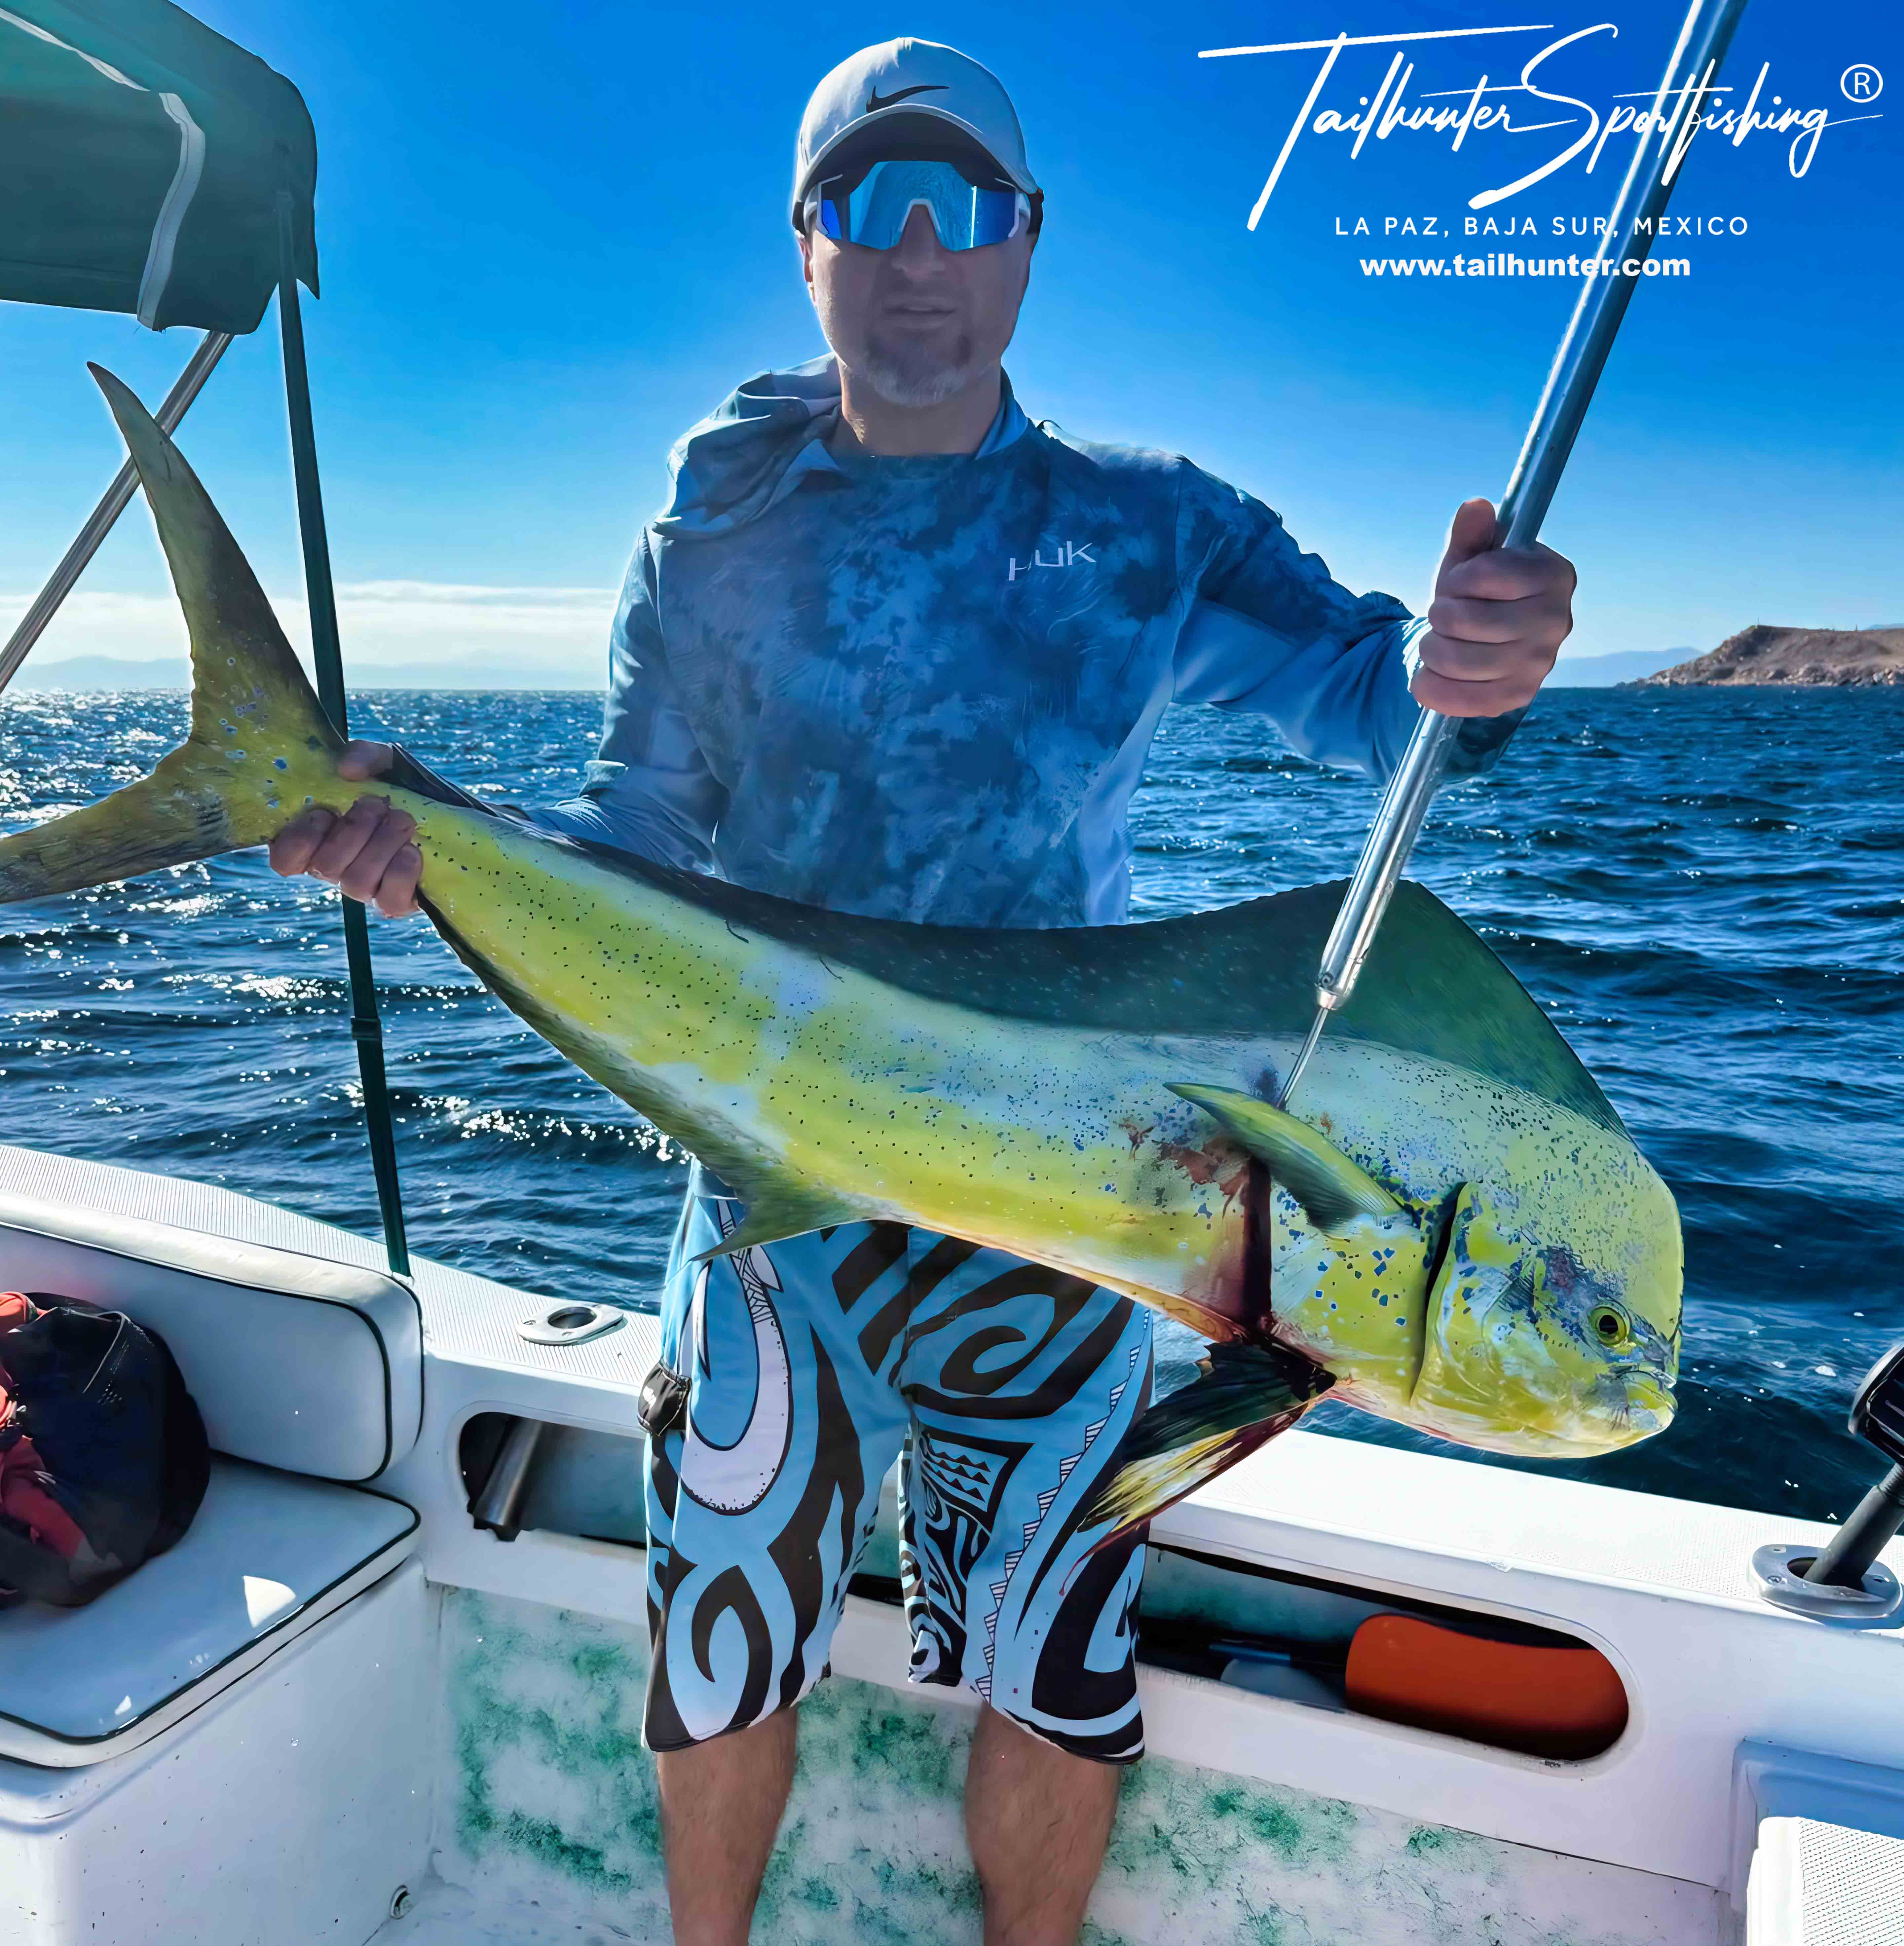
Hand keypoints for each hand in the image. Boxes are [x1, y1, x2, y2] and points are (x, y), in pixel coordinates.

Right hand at [267, 741, 422, 917]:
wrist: (456, 816)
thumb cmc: (406, 790)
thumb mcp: (385, 763)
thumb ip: (363, 754)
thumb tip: (345, 767)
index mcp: (320, 839)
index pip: (285, 859)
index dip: (299, 839)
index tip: (324, 812)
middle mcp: (338, 868)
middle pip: (325, 866)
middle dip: (353, 830)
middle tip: (377, 804)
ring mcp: (367, 889)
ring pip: (355, 882)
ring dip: (381, 845)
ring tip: (403, 820)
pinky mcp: (396, 903)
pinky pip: (388, 900)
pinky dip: (402, 871)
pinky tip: (414, 851)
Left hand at [1411, 498, 1574, 716]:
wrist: (1484, 642)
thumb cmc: (1479, 593)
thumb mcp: (1472, 560)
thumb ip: (1473, 534)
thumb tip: (1476, 508)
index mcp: (1554, 576)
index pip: (1488, 574)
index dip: (1459, 578)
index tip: (1458, 582)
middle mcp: (1557, 621)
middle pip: (1467, 620)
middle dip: (1440, 615)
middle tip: (1443, 615)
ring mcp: (1540, 664)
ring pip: (1458, 660)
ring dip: (1431, 649)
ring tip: (1437, 641)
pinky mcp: (1517, 698)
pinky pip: (1459, 699)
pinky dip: (1430, 687)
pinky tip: (1428, 675)